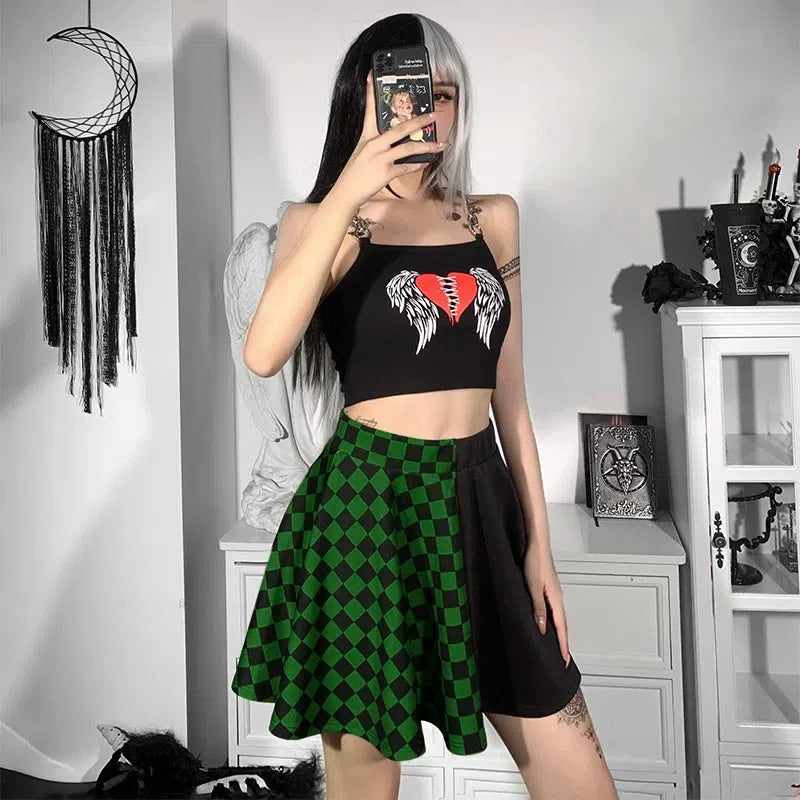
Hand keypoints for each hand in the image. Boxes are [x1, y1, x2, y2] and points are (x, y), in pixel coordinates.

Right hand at [332, 69, 449, 209]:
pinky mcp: (386, 173)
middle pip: (401, 128)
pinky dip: (417, 165)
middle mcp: (374, 144)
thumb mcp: (362, 154)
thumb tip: (395, 141)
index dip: (370, 91)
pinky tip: (426, 163)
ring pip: (409, 148)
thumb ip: (377, 144)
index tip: (372, 74)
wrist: (346, 192)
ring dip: (428, 146)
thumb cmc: (354, 174)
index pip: (369, 110)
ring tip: (441, 144)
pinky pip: (407, 167)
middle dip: (420, 121)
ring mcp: (380, 158)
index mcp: (367, 137)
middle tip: (434, 115)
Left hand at [522, 540, 571, 666]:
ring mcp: (554, 592)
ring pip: (558, 617)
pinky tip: (548, 622)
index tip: (564, 660)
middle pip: (563, 625)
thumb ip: (538, 608)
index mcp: (556, 598)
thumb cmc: (535, 561)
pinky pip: (554, 609)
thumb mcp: (533, 587)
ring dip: (559, 632)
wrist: (537, 543)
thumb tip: (543, 628)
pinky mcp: (549, 588)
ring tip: (557, 645)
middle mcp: (558, 596)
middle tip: (563, 659)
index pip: (561, 627)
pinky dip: (554, 620)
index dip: (563, 645)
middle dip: (563, 642)